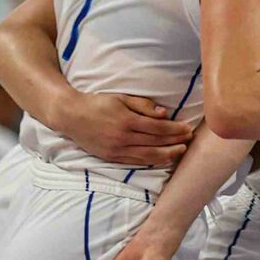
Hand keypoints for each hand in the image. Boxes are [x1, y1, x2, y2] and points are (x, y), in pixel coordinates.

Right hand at [52, 93, 192, 167]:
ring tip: (181, 151)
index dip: (175, 129)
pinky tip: (163, 159)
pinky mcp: (112, 157)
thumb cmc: (97, 103)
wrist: (70, 115)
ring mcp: (117, 150)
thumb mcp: (120, 98)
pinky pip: (136, 162)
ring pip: (148, 155)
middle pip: (156, 142)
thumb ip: (143, 105)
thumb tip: (164, 114)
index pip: (158, 128)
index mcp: (126, 120)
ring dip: (168, 154)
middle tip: (189, 139)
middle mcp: (123, 137)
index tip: (188, 128)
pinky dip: (152, 161)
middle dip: (176, 141)